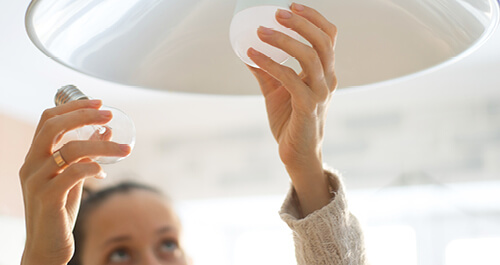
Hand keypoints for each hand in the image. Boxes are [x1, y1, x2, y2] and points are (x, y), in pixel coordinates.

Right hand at [19, 100, 130, 264]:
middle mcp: (31, 165)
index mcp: (35, 157)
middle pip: (53, 126)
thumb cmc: (59, 211)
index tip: (99, 103)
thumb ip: (85, 155)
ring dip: (103, 146)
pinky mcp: (47, 198)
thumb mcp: (73, 178)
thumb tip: (106, 131)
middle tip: (110, 115)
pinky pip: (74, 173)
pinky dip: (93, 168)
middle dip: (84, 115)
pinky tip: (102, 174)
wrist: (47, 247)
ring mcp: (37, 181)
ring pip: (71, 149)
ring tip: (125, 150)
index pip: (48, 120)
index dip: (73, 107)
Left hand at [247, 3, 336, 214]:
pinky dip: (270, 64)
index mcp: (325, 72)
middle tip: (277, 12)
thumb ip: (266, 70)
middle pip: (323, 41)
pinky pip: (291, 78)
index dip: (313, 18)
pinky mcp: (308, 107)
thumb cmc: (290, 120)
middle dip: (301, 22)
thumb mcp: (276, 90)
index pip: (328, 37)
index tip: (291, 5)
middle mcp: (328, 80)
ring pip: (310, 56)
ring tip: (262, 30)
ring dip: (284, 40)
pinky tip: (252, 55)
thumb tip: (246, 49)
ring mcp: (321, 94)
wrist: (297, 154)